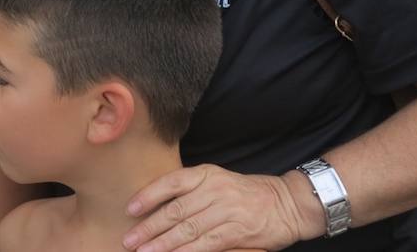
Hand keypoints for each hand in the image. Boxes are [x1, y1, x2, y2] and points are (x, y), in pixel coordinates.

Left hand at [123, 164, 315, 251]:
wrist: (287, 203)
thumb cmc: (247, 194)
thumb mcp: (218, 182)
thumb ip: (193, 191)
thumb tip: (160, 208)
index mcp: (206, 174)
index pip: (171, 182)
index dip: (148, 195)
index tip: (130, 208)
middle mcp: (213, 190)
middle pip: (174, 210)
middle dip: (148, 227)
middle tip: (129, 239)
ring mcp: (225, 210)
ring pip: (186, 229)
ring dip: (162, 243)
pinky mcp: (236, 231)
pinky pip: (205, 243)